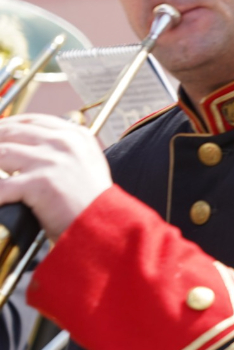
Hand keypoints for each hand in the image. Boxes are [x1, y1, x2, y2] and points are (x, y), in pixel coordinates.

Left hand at [0, 114, 112, 238]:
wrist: (106, 228)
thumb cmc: (93, 204)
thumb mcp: (86, 166)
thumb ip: (63, 151)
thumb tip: (27, 148)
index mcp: (77, 136)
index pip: (31, 120)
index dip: (7, 125)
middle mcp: (65, 144)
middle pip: (11, 131)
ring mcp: (52, 161)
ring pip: (1, 152)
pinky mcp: (41, 182)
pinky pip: (1, 186)